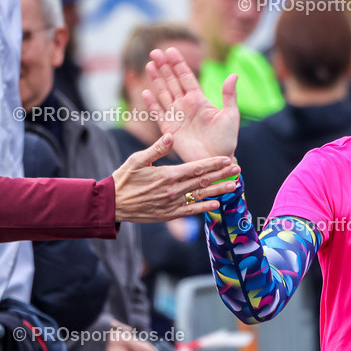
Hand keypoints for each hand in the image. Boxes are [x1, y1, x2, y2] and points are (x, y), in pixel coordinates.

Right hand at [113, 133, 238, 222]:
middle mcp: (173, 190)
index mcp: (167, 175)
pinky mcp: (169, 214)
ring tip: (234, 186)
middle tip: (238, 169)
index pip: (195, 168)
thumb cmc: (124, 179)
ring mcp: (172, 204)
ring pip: (200, 196)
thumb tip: (172, 135)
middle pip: (202, 181)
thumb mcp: (137, 160)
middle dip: (221, 174)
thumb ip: (157, 148)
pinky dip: (204, 208)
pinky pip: (190, 211)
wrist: (112, 204)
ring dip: (218, 191)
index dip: (213, 163)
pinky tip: (216, 204)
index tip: (226, 159)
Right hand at [143, 47, 239, 160]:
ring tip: (149, 65)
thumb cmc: (226, 140)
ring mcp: (176, 116)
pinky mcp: (169, 129)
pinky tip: (145, 91)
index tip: (170, 50)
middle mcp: (185, 105)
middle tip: (155, 51)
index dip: (178, 64)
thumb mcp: (230, 116)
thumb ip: (229, 95)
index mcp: (199, 100)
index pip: (186, 77)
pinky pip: (158, 113)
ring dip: (156, 80)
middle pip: (172, 81)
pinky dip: (151, 103)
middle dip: (164, 67)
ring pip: (163, 93)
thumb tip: (234, 74)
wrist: (216, 161)